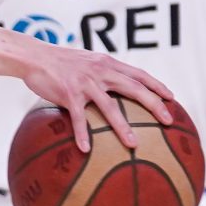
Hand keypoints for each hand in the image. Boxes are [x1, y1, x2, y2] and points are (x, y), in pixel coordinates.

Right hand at [21, 46, 175, 151]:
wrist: (35, 56)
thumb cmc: (60, 62)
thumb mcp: (87, 61)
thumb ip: (102, 72)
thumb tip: (115, 88)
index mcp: (107, 63)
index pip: (139, 74)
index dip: (157, 85)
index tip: (171, 98)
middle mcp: (100, 71)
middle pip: (134, 88)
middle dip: (154, 105)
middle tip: (168, 120)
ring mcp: (85, 83)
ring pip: (110, 107)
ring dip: (123, 127)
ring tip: (134, 144)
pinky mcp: (68, 93)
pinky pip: (78, 117)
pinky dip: (82, 134)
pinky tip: (85, 149)